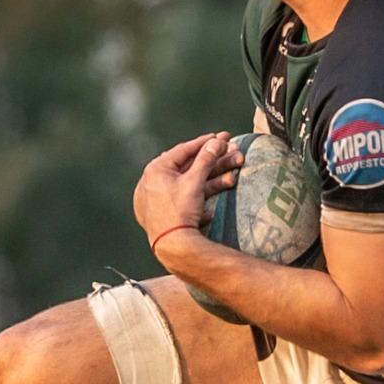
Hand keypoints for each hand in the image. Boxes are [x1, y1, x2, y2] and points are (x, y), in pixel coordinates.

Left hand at [133, 133, 241, 251]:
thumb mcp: (195, 181)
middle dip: (213, 163)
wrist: (173, 246)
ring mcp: (155, 200)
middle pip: (188, 168)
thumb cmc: (180, 212)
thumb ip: (206, 159)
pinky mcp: (161, 215)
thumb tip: (216, 142)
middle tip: (228, 152)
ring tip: (232, 178)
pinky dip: (199, 198)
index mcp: (155, 170)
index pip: (183, 150)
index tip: (219, 137)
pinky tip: (211, 204)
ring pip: (188, 185)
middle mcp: (151, 183)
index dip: (204, 143)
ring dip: (212, 181)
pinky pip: (183, 201)